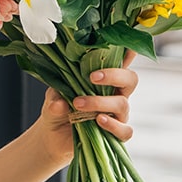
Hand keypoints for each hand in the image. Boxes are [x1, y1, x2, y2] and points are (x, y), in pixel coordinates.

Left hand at [34, 50, 138, 165]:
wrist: (53, 136)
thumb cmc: (57, 109)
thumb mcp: (52, 98)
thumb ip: (55, 97)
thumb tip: (60, 102)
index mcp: (103, 80)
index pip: (120, 62)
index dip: (127, 53)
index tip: (127, 45)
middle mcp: (114, 94)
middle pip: (130, 79)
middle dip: (115, 75)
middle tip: (92, 77)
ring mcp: (117, 114)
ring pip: (123, 104)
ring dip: (100, 102)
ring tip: (78, 104)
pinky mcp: (115, 133)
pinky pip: (125, 130)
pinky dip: (113, 125)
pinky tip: (98, 120)